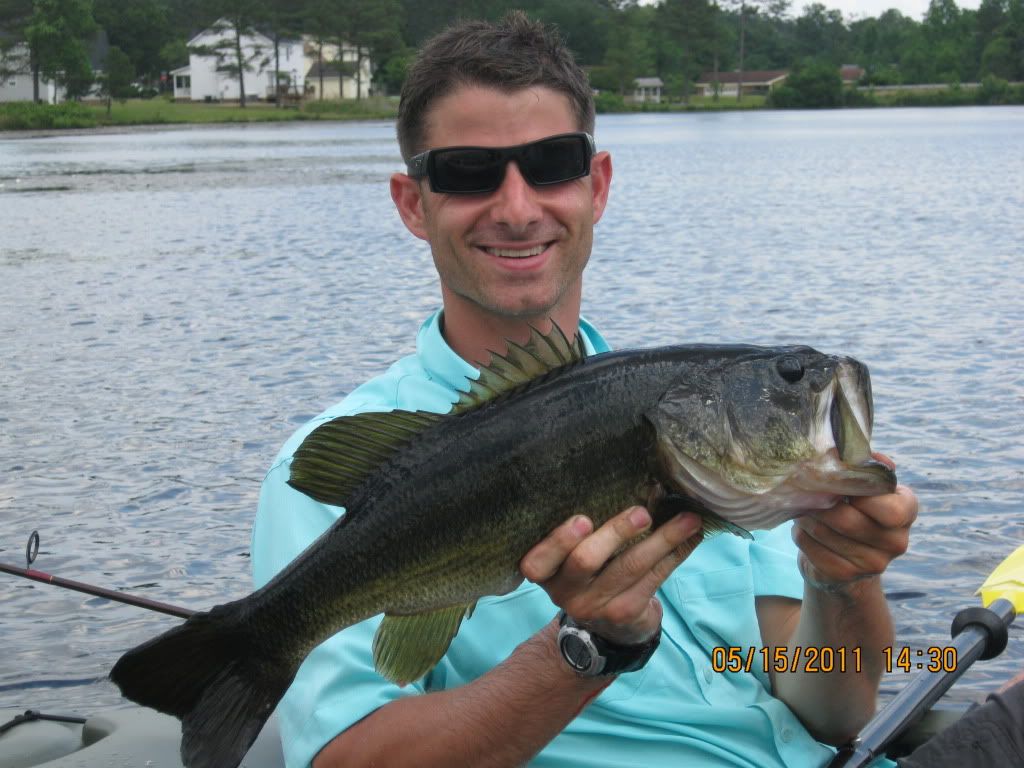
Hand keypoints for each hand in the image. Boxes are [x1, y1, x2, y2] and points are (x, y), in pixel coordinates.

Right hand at [519, 506, 701, 644]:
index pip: (537, 561)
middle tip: (642, 513)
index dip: (558, 541)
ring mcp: (595, 605)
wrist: (606, 625)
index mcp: (544, 571)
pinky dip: (675, 554)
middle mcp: (565, 592)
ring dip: (662, 540)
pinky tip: (691, 536)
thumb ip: (582, 530)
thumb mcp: (570, 555)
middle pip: (585, 561)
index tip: (583, 519)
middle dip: (615, 533)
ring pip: (629, 568)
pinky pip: (653, 579)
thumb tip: (625, 479)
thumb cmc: (588, 570)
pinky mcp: (625, 611)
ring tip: (687, 519)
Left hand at [793, 454, 916, 592]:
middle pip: (848, 521)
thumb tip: (866, 457)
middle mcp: (897, 541)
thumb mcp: (864, 482)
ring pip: (826, 534)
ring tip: (801, 507)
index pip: (890, 509)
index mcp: (907, 509)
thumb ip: (865, 464)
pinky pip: (814, 551)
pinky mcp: (847, 575)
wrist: (845, 551)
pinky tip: (803, 529)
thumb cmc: (854, 505)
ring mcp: (875, 563)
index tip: (838, 484)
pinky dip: (802, 536)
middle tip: (804, 492)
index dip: (858, 495)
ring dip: (806, 517)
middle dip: (819, 504)